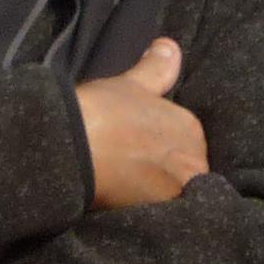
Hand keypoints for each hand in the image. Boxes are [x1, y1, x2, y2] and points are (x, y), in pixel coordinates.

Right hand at [76, 38, 206, 208]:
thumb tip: (172, 46)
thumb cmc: (100, 113)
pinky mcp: (161, 215)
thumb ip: (156, 68)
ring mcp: (179, 191)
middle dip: (165, 173)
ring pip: (175, 195)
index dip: (163, 146)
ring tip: (131, 193)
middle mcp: (193, 160)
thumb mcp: (130, 84)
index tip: (141, 149)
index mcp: (189, 128)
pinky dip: (151, 214)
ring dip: (159, 195)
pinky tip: (132, 210)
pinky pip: (164, 217)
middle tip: (134, 172)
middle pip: (185, 170)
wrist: (70, 149)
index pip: (186, 141)